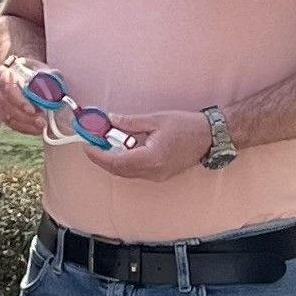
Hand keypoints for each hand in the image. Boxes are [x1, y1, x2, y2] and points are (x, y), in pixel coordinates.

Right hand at [0, 58, 50, 137]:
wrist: (23, 73)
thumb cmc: (32, 71)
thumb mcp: (40, 69)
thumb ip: (46, 77)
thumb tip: (55, 90)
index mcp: (3, 73)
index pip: (7, 87)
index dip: (19, 101)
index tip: (32, 110)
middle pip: (7, 105)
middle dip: (25, 116)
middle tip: (42, 121)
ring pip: (8, 117)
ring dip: (26, 124)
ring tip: (41, 126)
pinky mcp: (1, 113)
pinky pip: (11, 124)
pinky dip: (24, 128)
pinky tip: (36, 129)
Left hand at [89, 109, 211, 182]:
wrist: (209, 137)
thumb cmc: (186, 126)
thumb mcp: (156, 119)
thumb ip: (131, 122)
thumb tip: (111, 120)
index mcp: (150, 158)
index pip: (116, 162)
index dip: (98, 156)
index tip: (86, 145)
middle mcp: (152, 172)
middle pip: (118, 171)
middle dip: (101, 158)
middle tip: (90, 143)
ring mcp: (157, 176)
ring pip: (126, 173)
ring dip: (112, 161)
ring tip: (103, 144)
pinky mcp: (160, 175)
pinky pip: (136, 172)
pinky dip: (124, 162)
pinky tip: (121, 148)